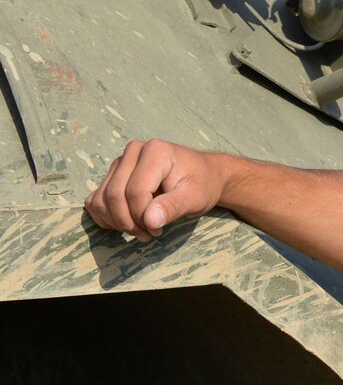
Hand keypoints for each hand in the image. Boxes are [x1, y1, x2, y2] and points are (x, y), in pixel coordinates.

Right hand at [85, 139, 227, 240]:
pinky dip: (107, 218)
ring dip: (118, 223)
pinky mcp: (113, 174)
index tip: (158, 230)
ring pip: (102, 200)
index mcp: (155, 151)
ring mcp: (120, 162)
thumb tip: (149, 220)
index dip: (143, 216)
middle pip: (115, 195)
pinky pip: (96, 200)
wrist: (204, 176)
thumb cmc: (202, 185)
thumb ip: (173, 207)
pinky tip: (128, 224)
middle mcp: (133, 151)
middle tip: (150, 233)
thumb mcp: (196, 197)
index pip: (135, 191)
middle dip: (129, 222)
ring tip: (143, 230)